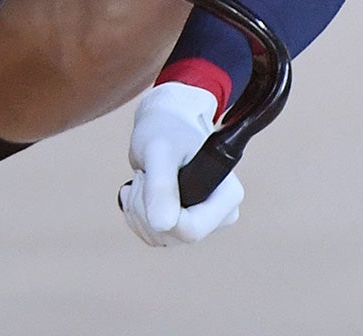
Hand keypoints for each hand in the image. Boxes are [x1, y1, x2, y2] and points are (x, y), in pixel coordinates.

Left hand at [118, 81, 242, 246]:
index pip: (192, 230)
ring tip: (143, 177)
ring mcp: (200, 220)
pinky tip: (137, 190)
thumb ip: (161, 185)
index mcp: (227, 196)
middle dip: (145, 207)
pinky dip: (135, 213)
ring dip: (137, 209)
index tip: (148, 180)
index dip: (161, 214)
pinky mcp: (182, 223)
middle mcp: (219, 214)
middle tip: (143, 174)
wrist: (163, 123)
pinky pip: (151, 235)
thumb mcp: (160, 150)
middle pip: (173, 236)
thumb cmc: (166, 129)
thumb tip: (162, 225)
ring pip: (158, 238)